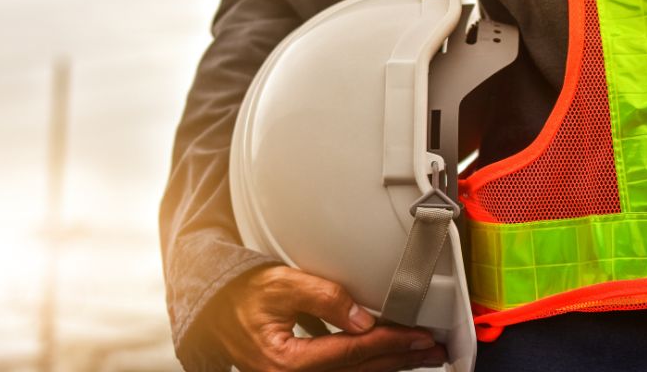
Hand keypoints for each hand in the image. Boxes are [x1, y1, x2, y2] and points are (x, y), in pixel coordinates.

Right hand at [210, 265, 446, 370]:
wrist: (213, 309)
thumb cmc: (242, 295)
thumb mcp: (281, 284)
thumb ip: (323, 298)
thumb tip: (363, 319)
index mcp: (288, 361)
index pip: (352, 352)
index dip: (389, 343)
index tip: (418, 336)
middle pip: (359, 369)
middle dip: (400, 358)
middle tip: (433, 349)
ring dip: (390, 364)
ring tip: (421, 355)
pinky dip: (368, 363)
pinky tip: (387, 358)